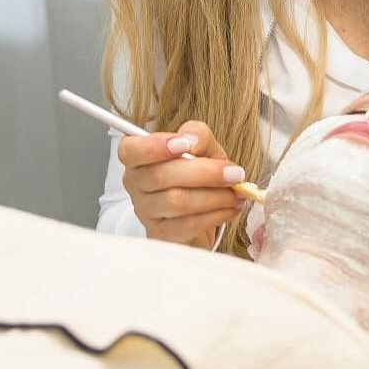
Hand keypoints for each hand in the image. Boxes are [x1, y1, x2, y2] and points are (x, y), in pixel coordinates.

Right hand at [120, 120, 249, 248]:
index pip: (131, 150)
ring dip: (215, 196)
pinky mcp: (162, 234)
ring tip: (237, 192)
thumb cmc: (197, 171)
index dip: (154, 147)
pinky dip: (216, 215)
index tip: (184, 144)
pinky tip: (230, 207)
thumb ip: (196, 134)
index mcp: (137, 157)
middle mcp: (135, 184)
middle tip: (235, 173)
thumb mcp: (201, 145)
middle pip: (160, 176)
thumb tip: (192, 141)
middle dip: (205, 173)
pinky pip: (188, 224)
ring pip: (176, 202)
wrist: (202, 207)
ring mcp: (146, 212)